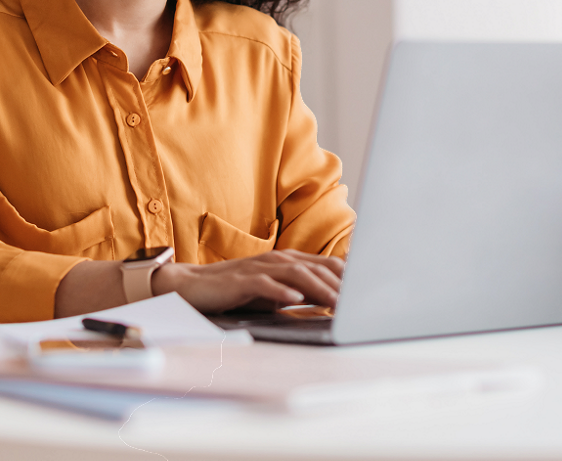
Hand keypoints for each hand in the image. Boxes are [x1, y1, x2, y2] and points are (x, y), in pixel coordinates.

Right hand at [150, 250, 344, 313]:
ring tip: (337, 302)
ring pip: (296, 274)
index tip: (368, 290)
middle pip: (316, 268)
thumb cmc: (236, 290)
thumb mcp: (273, 290)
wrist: (193, 286)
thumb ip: (299, 290)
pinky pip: (265, 284)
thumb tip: (330, 300)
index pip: (325, 265)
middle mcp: (277, 259)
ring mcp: (259, 268)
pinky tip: (295, 298)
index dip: (348, 277)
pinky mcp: (241, 280)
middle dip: (340, 284)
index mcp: (287, 260)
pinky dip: (281, 290)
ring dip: (319, 288)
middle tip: (360, 301)